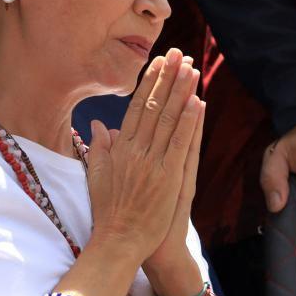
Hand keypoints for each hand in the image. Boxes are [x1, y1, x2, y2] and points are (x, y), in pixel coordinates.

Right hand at [86, 48, 204, 262]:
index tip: (159, 62)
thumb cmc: (109, 213)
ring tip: (191, 67)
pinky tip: (198, 101)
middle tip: (179, 53)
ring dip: (181, 91)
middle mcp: (135, 150)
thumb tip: (99, 123)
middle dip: (168, 77)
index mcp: (121, 148)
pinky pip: (180, 143)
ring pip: (169, 120)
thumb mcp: (98, 176)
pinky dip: (189, 122)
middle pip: (155, 106)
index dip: (150, 82)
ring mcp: (152, 163)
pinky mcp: (169, 177)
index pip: (138, 107)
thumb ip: (100, 147)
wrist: (119, 242)